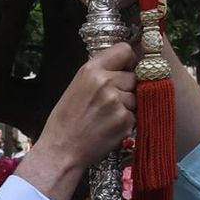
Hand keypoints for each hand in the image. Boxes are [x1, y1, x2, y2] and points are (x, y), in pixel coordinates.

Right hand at [26, 45, 137, 199]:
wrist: (61, 150)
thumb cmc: (66, 119)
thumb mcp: (77, 85)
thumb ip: (100, 72)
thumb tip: (126, 63)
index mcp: (91, 69)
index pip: (125, 50)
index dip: (129, 60)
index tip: (127, 68)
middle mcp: (106, 82)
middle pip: (135, 75)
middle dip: (128, 87)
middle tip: (112, 101)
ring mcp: (117, 102)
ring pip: (138, 96)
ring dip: (129, 105)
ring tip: (109, 116)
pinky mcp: (125, 121)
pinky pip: (137, 115)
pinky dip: (128, 121)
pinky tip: (111, 127)